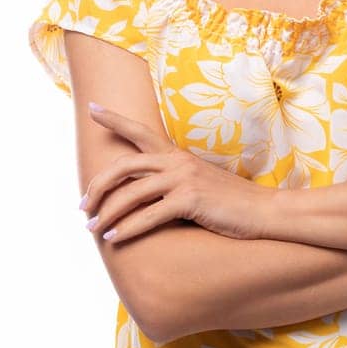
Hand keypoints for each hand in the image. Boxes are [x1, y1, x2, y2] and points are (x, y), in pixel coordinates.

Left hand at [81, 102, 275, 243]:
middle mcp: (177, 162)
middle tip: (82, 205)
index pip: (140, 132)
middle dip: (98, 185)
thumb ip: (173, 181)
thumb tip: (144, 193)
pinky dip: (127, 229)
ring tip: (92, 228)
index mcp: (177, 155)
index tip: (92, 108)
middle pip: (124, 166)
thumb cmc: (230, 202)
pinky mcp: (190, 201)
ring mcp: (184, 179)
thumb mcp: (198, 182)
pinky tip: (114, 239)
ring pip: (131, 193)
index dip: (114, 119)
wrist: (264, 211)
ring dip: (107, 213)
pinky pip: (149, 216)